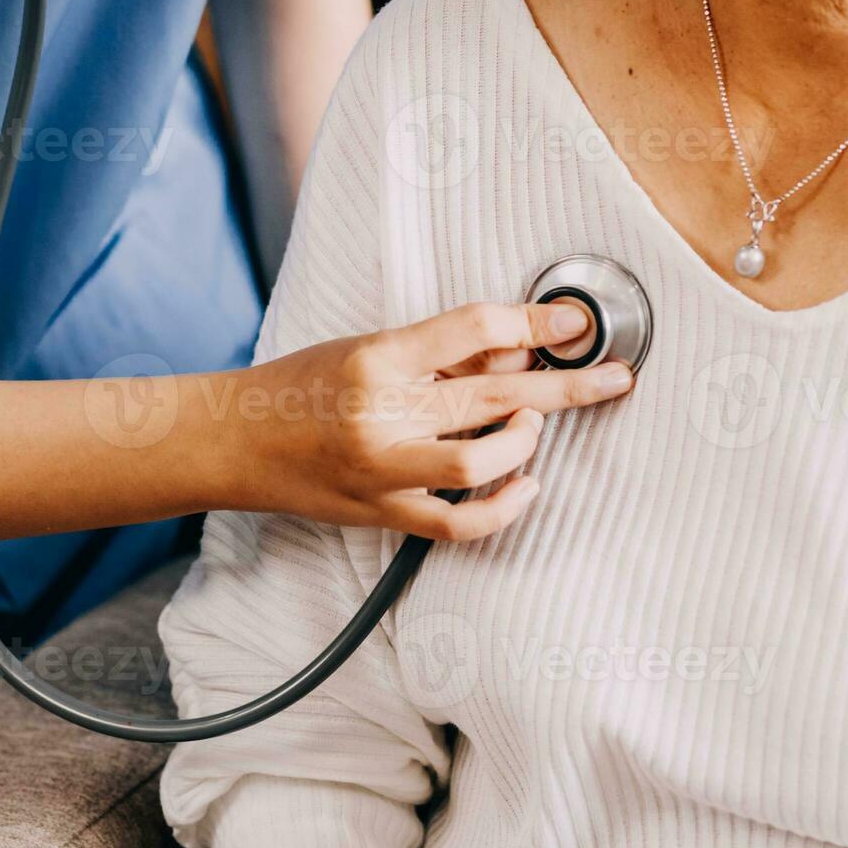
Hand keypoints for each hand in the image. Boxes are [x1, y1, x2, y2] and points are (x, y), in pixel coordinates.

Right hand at [219, 302, 633, 540]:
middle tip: (612, 377)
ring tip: (532, 428)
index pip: (473, 329)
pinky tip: (525, 485)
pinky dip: (503, 508)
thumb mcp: (366, 347)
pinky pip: (459, 523)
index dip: (534, 325)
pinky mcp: (382, 513)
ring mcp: (382, 471)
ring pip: (482, 462)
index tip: (572, 325)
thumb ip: (439, 353)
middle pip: (494, 396)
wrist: (235, 441)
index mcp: (376, 360)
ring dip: (523, 442)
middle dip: (565, 387)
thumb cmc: (298, 386)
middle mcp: (381, 416)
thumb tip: (516, 352)